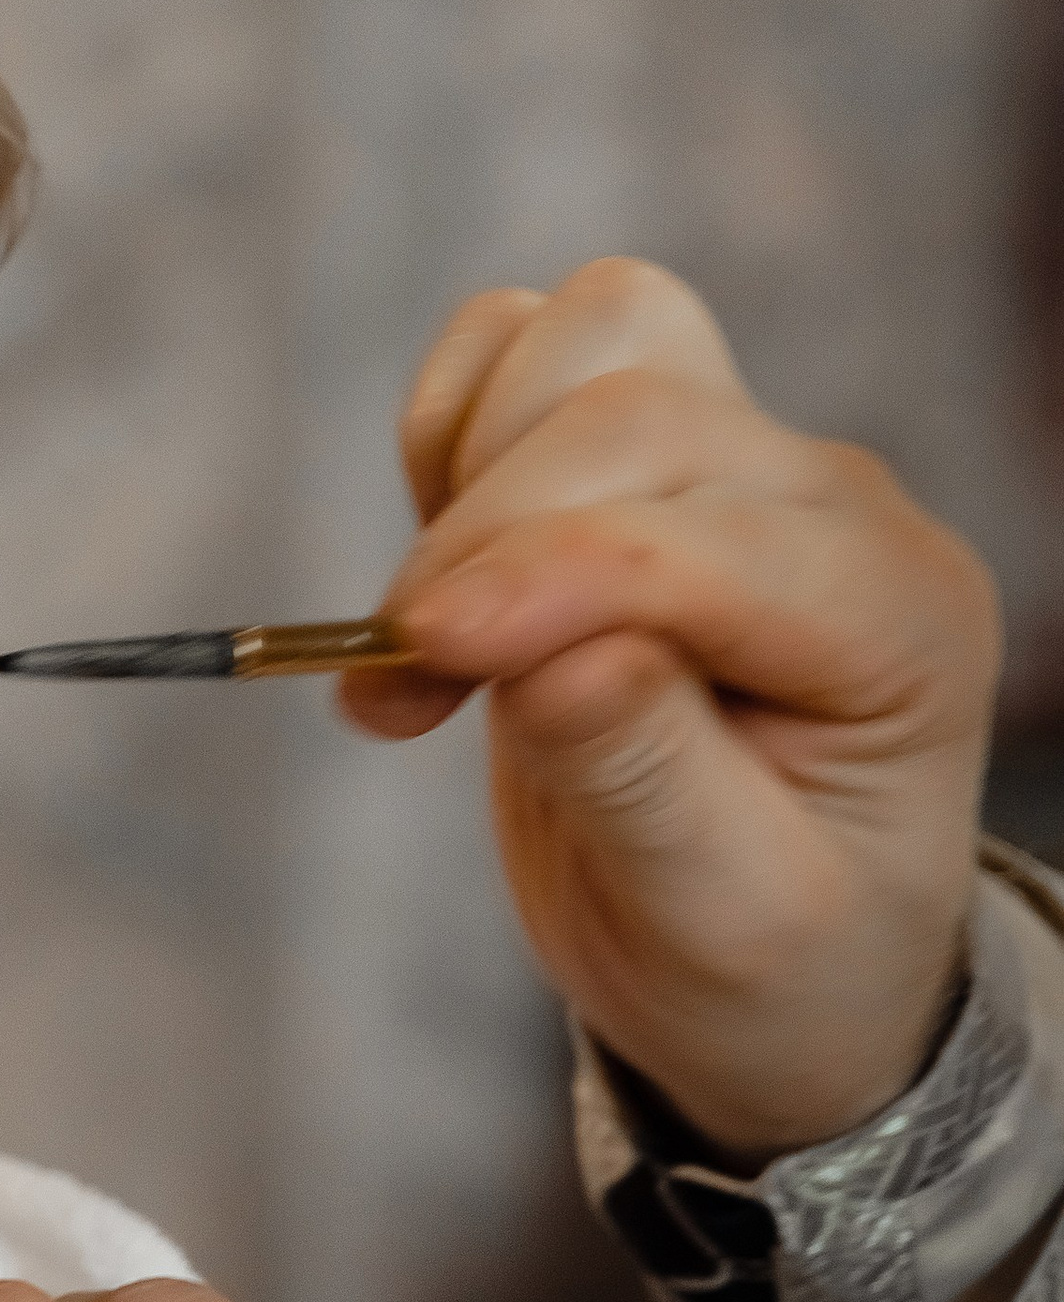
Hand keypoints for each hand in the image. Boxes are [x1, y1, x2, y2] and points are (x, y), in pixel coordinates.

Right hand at [349, 258, 999, 1154]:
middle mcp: (841, 510)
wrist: (768, 965)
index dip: (544, 580)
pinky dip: (454, 426)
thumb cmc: (769, 961)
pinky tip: (445, 572)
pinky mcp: (647, 451)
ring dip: (472, 464)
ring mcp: (746, 460)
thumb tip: (554, 657)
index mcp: (901, 622)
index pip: (706, 540)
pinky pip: (531, 342)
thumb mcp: (723, 922)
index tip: (409, 657)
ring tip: (433, 634)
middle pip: (636, 411)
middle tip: (400, 692)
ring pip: (593, 335)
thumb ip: (648, 782)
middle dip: (486, 539)